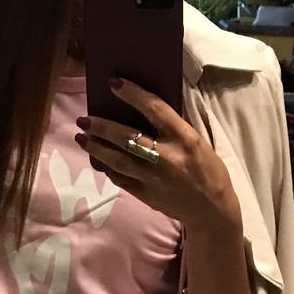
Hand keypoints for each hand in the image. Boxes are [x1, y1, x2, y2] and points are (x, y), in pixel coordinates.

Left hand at [78, 78, 242, 238]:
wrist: (212, 210)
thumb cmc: (207, 169)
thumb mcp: (197, 141)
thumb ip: (174, 126)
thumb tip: (147, 106)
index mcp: (185, 138)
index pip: (155, 109)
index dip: (132, 95)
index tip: (113, 83)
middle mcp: (168, 157)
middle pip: (128, 137)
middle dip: (102, 127)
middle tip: (84, 118)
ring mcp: (155, 179)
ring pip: (118, 160)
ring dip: (97, 148)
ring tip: (82, 137)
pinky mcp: (147, 196)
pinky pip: (121, 179)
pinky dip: (108, 168)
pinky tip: (97, 159)